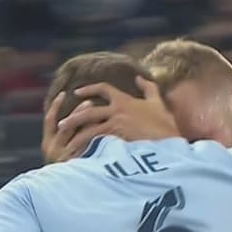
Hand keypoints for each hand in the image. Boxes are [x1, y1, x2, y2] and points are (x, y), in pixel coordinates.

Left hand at [42, 76, 179, 162]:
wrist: (169, 141)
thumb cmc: (165, 123)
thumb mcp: (158, 102)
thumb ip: (148, 88)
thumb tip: (139, 77)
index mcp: (125, 100)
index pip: (103, 88)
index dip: (88, 89)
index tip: (76, 93)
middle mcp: (117, 110)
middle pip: (88, 111)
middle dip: (74, 116)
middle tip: (62, 123)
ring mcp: (116, 125)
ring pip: (89, 128)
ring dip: (76, 134)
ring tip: (66, 142)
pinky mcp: (117, 139)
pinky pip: (97, 142)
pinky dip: (87, 147)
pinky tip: (79, 153)